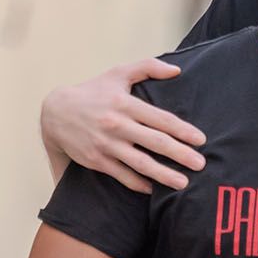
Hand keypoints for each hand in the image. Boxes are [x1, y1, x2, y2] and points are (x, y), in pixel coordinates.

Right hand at [42, 61, 206, 192]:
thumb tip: (177, 70)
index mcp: (125, 103)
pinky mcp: (97, 160)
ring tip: (183, 183)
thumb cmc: (92, 92)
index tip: (201, 140)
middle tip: (201, 164)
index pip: (160, 119)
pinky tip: (154, 189)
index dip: (183, 130)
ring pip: (140, 163)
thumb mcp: (117, 73)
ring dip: (163, 175)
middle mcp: (117, 125)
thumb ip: (148, 67)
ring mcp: (107, 145)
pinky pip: (122, 175)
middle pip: (155, 142)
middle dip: (180, 154)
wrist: (56, 113)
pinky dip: (139, 184)